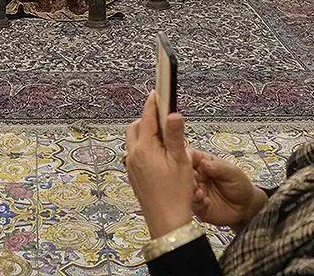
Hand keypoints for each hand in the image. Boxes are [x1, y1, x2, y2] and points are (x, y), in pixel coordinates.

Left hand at [124, 91, 195, 238]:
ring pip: (134, 141)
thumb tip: (173, 112)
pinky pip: (135, 153)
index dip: (154, 103)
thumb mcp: (181, 161)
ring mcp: (131, 166)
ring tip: (165, 138)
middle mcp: (133, 155)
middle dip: (148, 118)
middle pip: (136, 127)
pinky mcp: (133, 176)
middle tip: (164, 117)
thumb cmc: (177, 193)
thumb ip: (176, 135)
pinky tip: (160, 156)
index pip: (148, 117)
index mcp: (144, 149)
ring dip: (146, 133)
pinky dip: (144, 147)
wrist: (167, 222)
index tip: (159, 91)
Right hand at [189, 150, 266, 231]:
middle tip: (192, 181)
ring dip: (189, 192)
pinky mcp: (198, 207)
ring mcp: (196, 192)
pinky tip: (206, 202)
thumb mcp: (233, 172)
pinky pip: (193, 206)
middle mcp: (196, 177)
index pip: (188, 156)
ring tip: (200, 193)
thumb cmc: (240, 184)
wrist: (246, 206)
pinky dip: (197, 204)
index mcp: (203, 163)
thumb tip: (204, 162)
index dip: (183, 157)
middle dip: (184, 177)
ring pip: (184, 191)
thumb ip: (219, 168)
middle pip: (182, 174)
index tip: (184, 161)